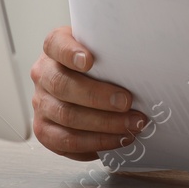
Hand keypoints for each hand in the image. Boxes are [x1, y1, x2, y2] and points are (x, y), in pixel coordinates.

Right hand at [29, 26, 149, 160]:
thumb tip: (147, 56)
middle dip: (98, 96)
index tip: (89, 61)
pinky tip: (117, 139)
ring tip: (131, 124)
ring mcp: (41, 104)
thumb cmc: (101, 65)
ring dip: (103, 124)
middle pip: (63, 85)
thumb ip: (113, 49)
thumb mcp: (104, 49)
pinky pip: (66, 142)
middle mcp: (43, 75)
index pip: (55, 44)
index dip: (69, 53)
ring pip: (66, 116)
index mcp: (54, 49)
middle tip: (126, 102)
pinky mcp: (45, 130)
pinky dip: (95, 143)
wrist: (86, 85)